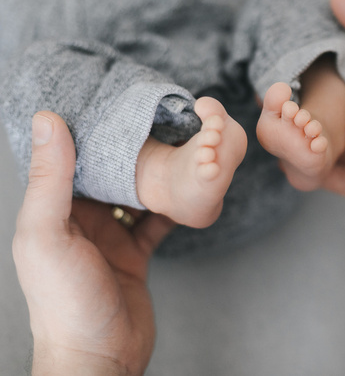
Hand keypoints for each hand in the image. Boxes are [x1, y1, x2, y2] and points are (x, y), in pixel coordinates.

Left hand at [12, 112, 173, 374]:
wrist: (100, 358)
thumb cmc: (65, 303)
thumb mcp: (49, 235)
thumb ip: (51, 180)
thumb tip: (48, 119)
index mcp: (53, 209)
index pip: (70, 156)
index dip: (90, 127)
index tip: (114, 100)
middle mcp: (80, 218)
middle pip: (107, 171)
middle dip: (130, 147)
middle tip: (159, 119)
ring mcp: (109, 235)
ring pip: (135, 192)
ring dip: (155, 173)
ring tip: (179, 146)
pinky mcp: (135, 253)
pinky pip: (157, 220)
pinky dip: (173, 205)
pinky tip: (190, 188)